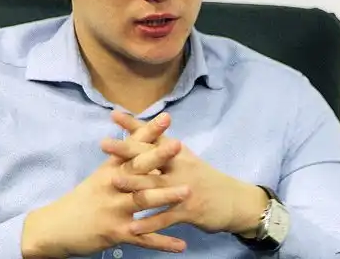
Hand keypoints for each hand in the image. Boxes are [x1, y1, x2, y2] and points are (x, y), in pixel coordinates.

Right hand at [21, 113, 189, 257]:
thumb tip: (142, 141)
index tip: (166, 118)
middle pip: (137, 168)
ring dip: (166, 197)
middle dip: (158, 157)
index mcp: (110, 169)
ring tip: (188, 192)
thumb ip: (120, 160)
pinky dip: (162, 242)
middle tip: (178, 146)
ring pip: (142, 201)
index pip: (131, 146)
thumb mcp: (99, 175)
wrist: (55, 227)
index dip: (148, 132)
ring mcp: (113, 209)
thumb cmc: (83, 199)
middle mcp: (112, 185)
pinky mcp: (115, 232)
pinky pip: (142, 238)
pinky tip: (181, 244)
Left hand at [101, 112, 268, 237]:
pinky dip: (149, 223)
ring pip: (155, 185)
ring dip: (134, 183)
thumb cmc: (204, 178)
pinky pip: (165, 217)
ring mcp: (184, 188)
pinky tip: (132, 226)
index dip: (134, 124)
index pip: (153, 134)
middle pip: (150, 156)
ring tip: (113, 181)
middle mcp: (180, 166)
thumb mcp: (186, 158)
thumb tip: (142, 133)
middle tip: (104, 144)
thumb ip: (164, 148)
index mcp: (178, 152)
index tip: (114, 114)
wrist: (235, 201)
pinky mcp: (189, 210)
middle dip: (126, 150)